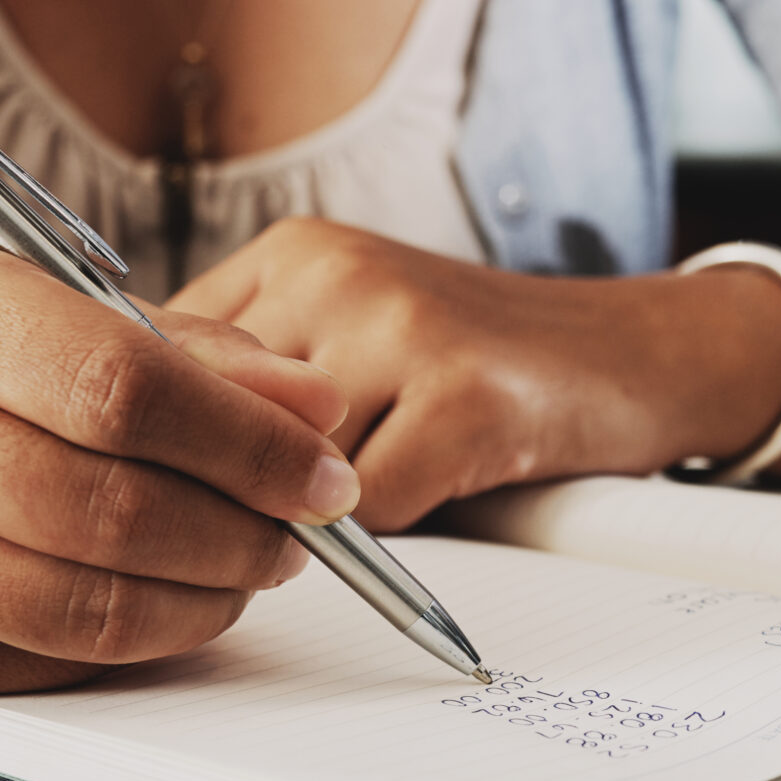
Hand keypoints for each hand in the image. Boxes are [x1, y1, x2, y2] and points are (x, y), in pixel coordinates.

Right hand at [0, 237, 361, 692]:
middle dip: (238, 527)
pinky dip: (142, 638)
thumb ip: (187, 352)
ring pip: (83, 601)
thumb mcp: (46, 315)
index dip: (247, 440)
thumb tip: (314, 405)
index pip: (119, 382)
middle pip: (106, 503)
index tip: (323, 469)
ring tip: (249, 568)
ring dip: (204, 595)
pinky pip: (49, 659)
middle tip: (299, 530)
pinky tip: (173, 603)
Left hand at [169, 219, 780, 528]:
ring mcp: (399, 324)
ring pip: (281, 471)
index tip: (186, 481)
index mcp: (293, 252)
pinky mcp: (462, 392)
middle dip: (236, 486)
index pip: (157, 356)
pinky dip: (391, 528)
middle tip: (285, 511)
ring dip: (318, 511)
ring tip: (390, 481)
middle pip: (210, 421)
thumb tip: (142, 467)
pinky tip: (443, 485)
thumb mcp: (354, 339)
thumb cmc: (485, 368)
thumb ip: (255, 381)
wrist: (638, 353)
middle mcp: (332, 270)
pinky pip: (366, 507)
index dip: (169, 438)